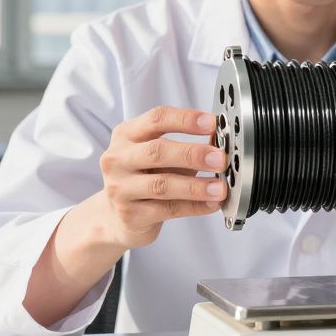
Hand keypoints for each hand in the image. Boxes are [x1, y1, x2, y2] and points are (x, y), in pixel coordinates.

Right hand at [91, 105, 230, 249]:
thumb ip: (183, 149)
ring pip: (162, 184)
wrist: (115, 216)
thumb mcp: (158, 156)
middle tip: (220, 159)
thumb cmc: (144, 178)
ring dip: (196, 186)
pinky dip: (194, 207)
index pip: (156, 119)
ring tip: (219, 188)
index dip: (186, 119)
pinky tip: (211, 204)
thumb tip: (219, 148)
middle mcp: (118, 159)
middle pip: (157, 151)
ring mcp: (120, 188)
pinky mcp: (130, 215)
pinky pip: (167, 209)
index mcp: (126, 134)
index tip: (211, 123)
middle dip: (193, 154)